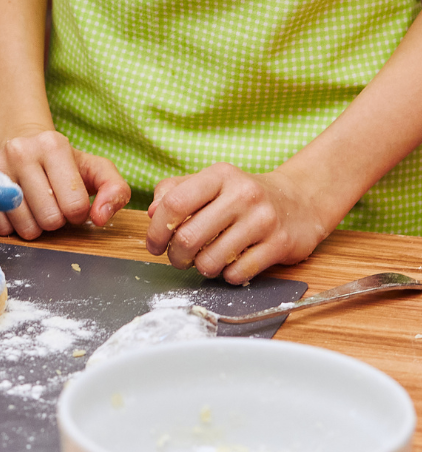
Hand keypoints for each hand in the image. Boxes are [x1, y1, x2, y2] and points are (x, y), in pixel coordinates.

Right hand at [0, 129, 129, 237]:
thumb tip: (100, 219)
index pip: (75, 206)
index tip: (71, 201)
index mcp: (54, 145)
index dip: (78, 213)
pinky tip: (18, 210)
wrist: (19, 142)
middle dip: (56, 220)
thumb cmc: (61, 162)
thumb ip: (114, 190)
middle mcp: (21, 152)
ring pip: (25, 227)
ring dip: (35, 226)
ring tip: (35, 207)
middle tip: (52, 204)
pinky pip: (1, 227)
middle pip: (50, 219)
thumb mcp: (95, 169)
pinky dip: (13, 227)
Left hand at [146, 164, 329, 284]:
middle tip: (178, 259)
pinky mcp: (280, 245)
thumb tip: (151, 213)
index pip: (174, 203)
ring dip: (200, 268)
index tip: (154, 245)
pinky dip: (226, 276)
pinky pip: (237, 273)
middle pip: (189, 237)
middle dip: (176, 256)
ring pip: (211, 260)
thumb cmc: (241, 195)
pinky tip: (230, 265)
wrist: (300, 201)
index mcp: (219, 175)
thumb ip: (174, 192)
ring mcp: (263, 220)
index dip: (157, 230)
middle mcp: (242, 194)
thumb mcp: (209, 182)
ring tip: (204, 261)